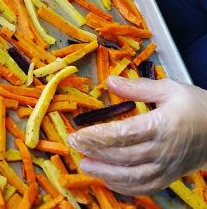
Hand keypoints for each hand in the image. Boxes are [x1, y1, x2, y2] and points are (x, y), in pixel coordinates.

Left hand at [68, 76, 206, 194]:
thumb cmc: (195, 106)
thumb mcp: (168, 89)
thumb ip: (136, 87)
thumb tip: (108, 81)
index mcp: (162, 125)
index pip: (123, 134)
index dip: (98, 136)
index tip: (78, 134)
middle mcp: (163, 150)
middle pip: (123, 155)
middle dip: (95, 151)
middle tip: (73, 145)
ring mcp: (166, 167)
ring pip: (132, 175)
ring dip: (105, 172)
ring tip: (84, 165)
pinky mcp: (168, 177)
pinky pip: (143, 186)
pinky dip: (123, 185)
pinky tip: (106, 178)